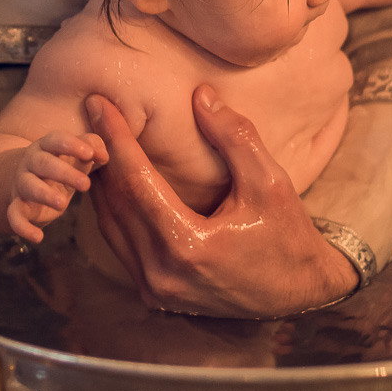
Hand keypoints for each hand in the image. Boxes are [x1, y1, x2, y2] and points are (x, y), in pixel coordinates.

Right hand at [7, 131, 107, 243]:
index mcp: (47, 146)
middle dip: (64, 172)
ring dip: (44, 194)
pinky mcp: (17, 205)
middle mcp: (31, 162)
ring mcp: (22, 183)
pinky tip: (38, 238)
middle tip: (86, 185)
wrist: (28, 182)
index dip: (72, 145)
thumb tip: (103, 155)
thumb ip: (94, 147)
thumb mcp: (78, 154)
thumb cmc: (63, 165)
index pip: (56, 140)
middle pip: (43, 163)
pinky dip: (22, 227)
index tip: (89, 154)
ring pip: (28, 186)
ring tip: (62, 204)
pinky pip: (14, 215)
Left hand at [85, 87, 358, 317]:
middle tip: (91, 114)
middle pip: (115, 204)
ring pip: (111, 227)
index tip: (99, 103)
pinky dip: (115, 210)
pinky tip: (114, 183)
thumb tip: (201, 97)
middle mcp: (161, 273)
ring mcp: (155, 289)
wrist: (300, 292)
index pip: (137, 182)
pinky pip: (122, 245)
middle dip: (102, 155)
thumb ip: (234, 137)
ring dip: (102, 183)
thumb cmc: (288, 236)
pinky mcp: (156, 294)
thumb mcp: (270, 181)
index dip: (117, 139)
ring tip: (97, 143)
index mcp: (187, 246)